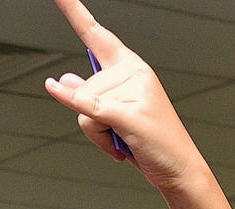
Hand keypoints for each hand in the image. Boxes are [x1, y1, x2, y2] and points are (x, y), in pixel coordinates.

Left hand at [43, 0, 205, 190]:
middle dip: (90, 119)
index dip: (74, 12)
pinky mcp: (127, 112)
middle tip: (119, 133)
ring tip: (125, 140)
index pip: (96, 34)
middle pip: (83, 87)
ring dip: (97, 134)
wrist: (179, 168)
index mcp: (131, 66)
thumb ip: (89, 94)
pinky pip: (88, 106)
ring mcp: (132, 91)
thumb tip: (62, 80)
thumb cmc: (152, 141)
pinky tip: (55, 89)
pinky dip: (70, 101)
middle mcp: (133, 72)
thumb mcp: (116, 114)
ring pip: (83, 106)